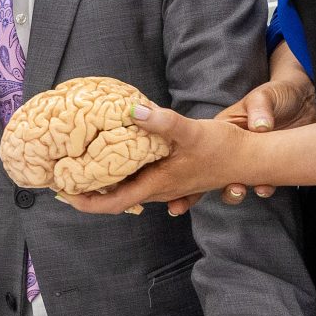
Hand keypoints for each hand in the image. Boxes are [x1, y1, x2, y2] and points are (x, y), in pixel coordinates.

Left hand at [61, 104, 275, 215]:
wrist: (251, 158)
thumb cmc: (223, 148)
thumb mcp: (191, 132)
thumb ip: (163, 122)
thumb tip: (133, 111)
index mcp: (157, 185)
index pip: (114, 203)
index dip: (87, 202)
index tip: (64, 193)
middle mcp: (159, 190)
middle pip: (117, 199)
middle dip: (90, 191)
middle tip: (66, 176)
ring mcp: (168, 186)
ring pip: (130, 189)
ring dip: (107, 182)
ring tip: (85, 166)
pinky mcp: (176, 177)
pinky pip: (143, 180)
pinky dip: (126, 174)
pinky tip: (119, 158)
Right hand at [183, 73, 315, 210]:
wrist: (305, 101)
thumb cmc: (277, 94)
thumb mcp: (264, 97)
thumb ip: (260, 109)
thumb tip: (260, 126)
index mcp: (220, 132)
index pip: (195, 152)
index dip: (183, 172)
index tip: (176, 188)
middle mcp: (230, 151)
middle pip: (208, 176)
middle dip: (201, 193)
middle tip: (207, 190)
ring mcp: (249, 163)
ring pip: (234, 184)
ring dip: (233, 193)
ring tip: (239, 190)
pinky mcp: (269, 170)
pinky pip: (261, 185)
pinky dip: (262, 190)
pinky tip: (265, 189)